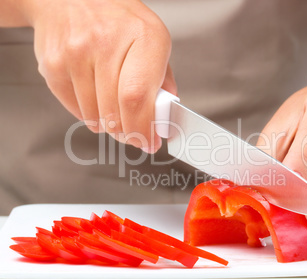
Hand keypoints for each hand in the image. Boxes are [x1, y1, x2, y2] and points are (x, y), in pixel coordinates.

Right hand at [25, 0, 176, 152]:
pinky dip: (90, 114)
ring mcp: (75, 54)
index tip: (148, 142)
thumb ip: (162, 78)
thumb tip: (164, 116)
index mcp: (143, 36)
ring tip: (113, 106)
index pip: (137, 97)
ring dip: (108, 124)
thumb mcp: (152, 38)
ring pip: (95, 117)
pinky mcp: (53, 66)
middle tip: (133, 133)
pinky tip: (95, 95)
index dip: (142, 128)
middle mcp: (106, 42)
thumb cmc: (117, 20)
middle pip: (115, 112)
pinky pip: (76, 110)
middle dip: (128, 132)